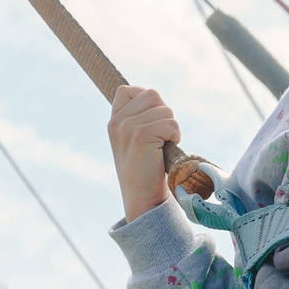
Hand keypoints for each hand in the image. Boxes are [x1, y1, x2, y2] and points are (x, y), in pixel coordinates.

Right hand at [109, 84, 180, 220]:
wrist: (142, 198)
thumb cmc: (144, 171)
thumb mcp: (133, 141)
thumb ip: (137, 118)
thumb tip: (154, 97)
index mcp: (113, 122)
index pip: (129, 90)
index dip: (147, 102)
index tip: (152, 124)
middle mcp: (117, 122)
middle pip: (152, 95)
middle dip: (164, 114)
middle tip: (161, 138)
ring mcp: (128, 127)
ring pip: (165, 109)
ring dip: (171, 127)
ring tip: (162, 147)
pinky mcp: (141, 135)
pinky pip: (170, 123)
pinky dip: (175, 136)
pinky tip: (166, 151)